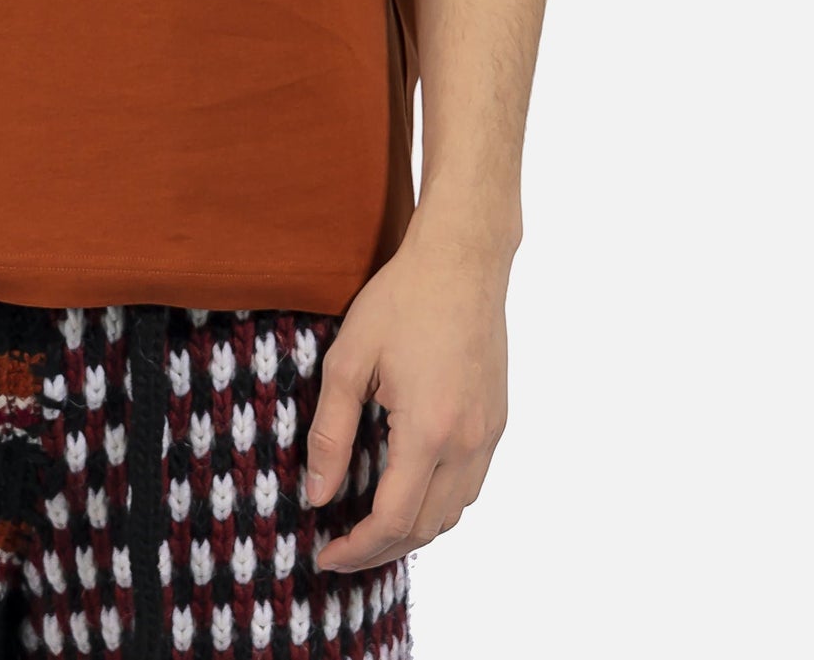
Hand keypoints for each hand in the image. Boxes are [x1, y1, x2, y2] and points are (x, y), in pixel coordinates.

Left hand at [303, 225, 510, 572]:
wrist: (462, 259)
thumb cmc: (401, 299)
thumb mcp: (349, 359)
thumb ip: (330, 433)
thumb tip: (318, 496)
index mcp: (429, 430)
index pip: (392, 520)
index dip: (356, 548)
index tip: (324, 554)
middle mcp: (468, 442)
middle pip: (425, 528)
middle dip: (380, 549)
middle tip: (339, 548)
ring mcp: (488, 433)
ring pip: (453, 513)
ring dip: (411, 531)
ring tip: (368, 527)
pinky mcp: (496, 420)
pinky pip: (469, 485)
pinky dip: (436, 504)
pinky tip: (406, 490)